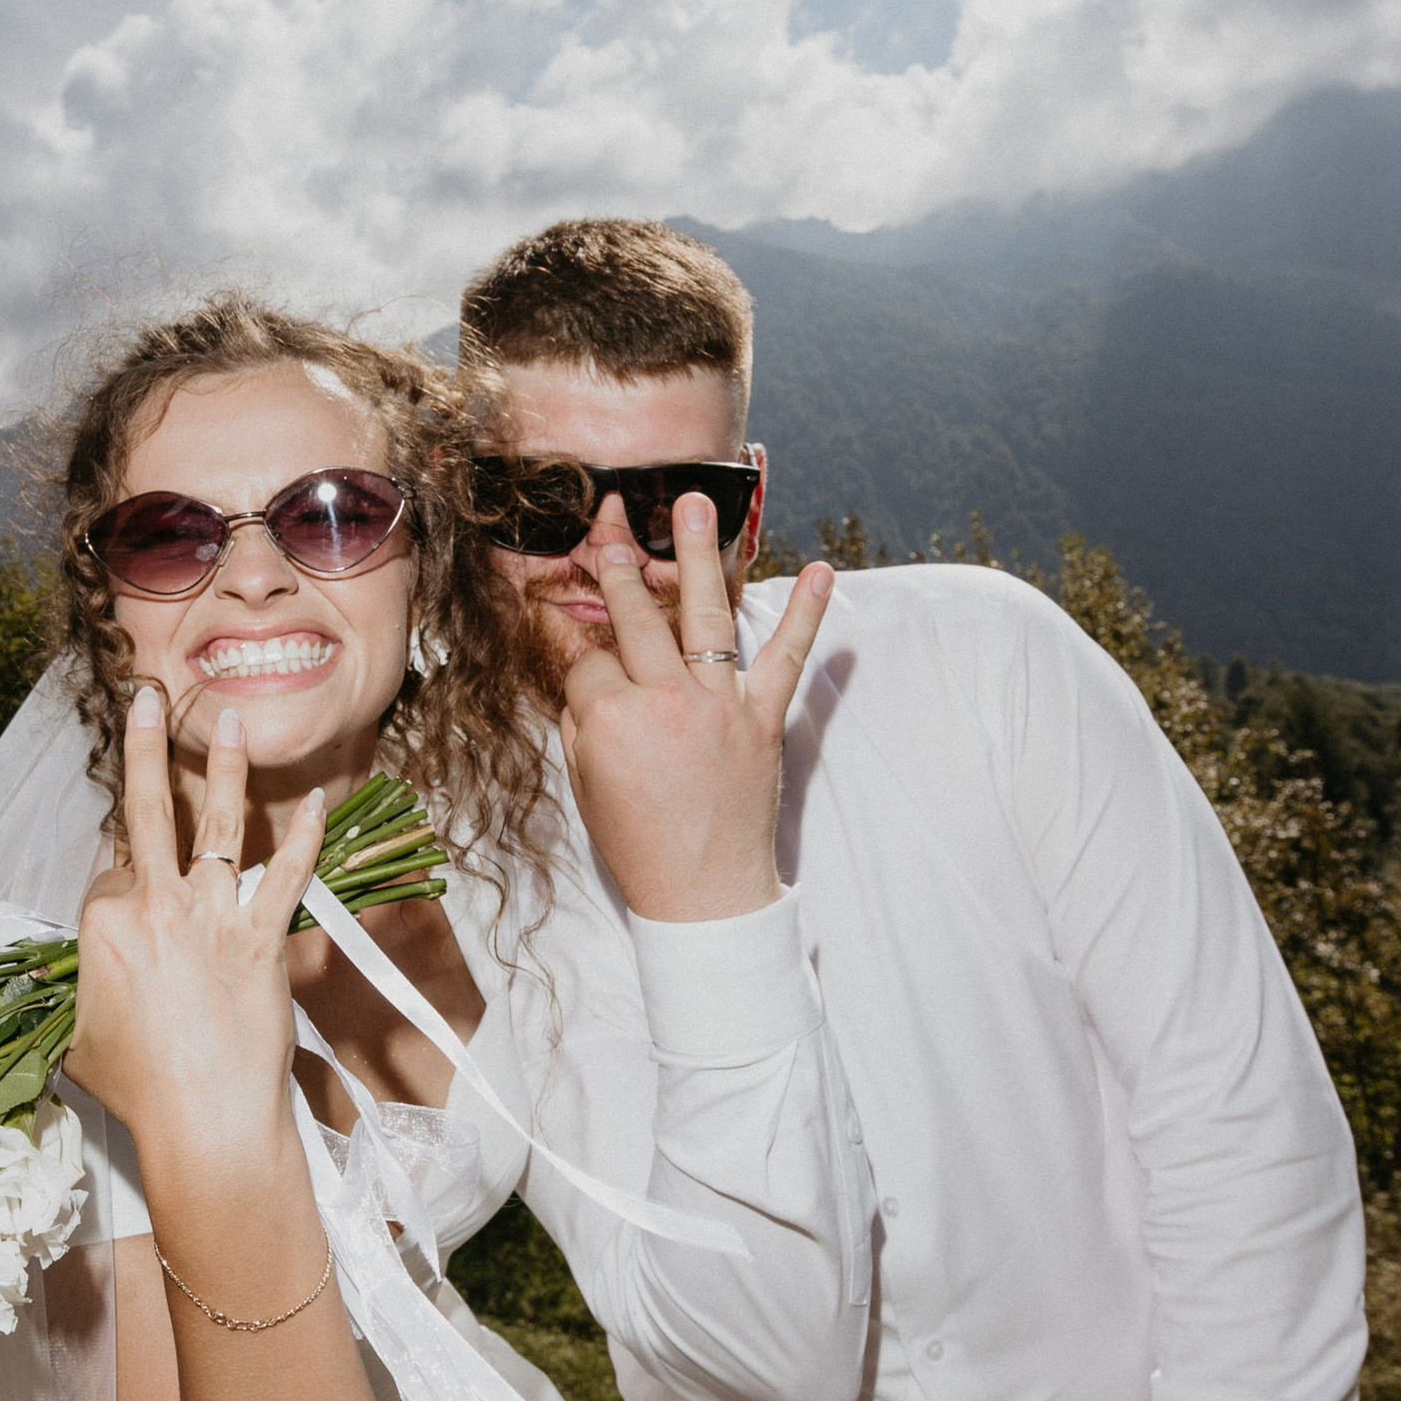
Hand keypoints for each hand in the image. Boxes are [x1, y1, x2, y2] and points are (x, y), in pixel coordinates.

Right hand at [64, 694, 326, 1160]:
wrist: (204, 1120)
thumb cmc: (138, 1091)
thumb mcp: (78, 1038)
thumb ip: (81, 995)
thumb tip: (88, 986)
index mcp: (100, 926)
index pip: (108, 875)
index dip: (120, 886)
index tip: (131, 904)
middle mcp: (153, 907)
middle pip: (144, 813)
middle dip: (142, 746)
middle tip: (146, 696)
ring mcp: (211, 917)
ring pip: (214, 825)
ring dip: (223, 767)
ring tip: (231, 719)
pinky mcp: (262, 937)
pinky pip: (286, 873)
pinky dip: (304, 835)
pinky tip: (316, 801)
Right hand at [557, 497, 832, 920]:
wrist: (705, 895)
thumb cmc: (638, 846)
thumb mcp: (584, 783)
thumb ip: (582, 721)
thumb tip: (586, 675)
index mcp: (609, 718)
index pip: (587, 660)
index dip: (579, 662)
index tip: (578, 661)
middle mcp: (665, 700)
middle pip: (637, 618)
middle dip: (618, 570)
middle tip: (610, 529)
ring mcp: (718, 705)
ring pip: (705, 614)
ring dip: (700, 554)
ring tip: (695, 505)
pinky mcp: (763, 719)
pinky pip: (788, 658)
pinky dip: (808, 615)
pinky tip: (822, 571)